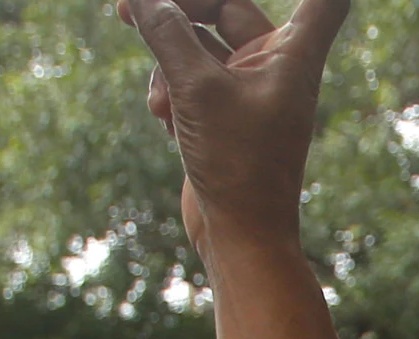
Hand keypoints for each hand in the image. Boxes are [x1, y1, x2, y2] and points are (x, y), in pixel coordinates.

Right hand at [122, 0, 349, 254]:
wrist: (239, 237)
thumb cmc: (237, 165)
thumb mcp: (194, 88)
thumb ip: (166, 31)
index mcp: (292, 52)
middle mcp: (275, 64)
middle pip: (225, 4)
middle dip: (177, 5)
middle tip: (126, 8)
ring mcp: (246, 87)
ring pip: (195, 40)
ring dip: (165, 55)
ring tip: (155, 89)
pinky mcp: (220, 111)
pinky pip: (185, 74)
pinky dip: (169, 87)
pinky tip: (164, 119)